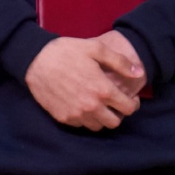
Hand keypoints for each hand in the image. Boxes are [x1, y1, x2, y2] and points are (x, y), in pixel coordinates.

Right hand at [25, 34, 143, 130]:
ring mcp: (76, 114)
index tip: (129, 98)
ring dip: (102, 118)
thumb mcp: (96, 48)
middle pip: (115, 122)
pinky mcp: (63, 118)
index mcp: (103, 90)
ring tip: (98, 105)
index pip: (128, 109)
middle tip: (114, 103)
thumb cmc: (67, 51)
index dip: (133, 104)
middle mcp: (92, 107)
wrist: (35, 60)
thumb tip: (140, 73)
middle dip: (118, 114)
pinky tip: (82, 105)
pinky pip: (81, 125)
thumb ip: (120, 62)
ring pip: (98, 127)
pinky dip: (85, 119)